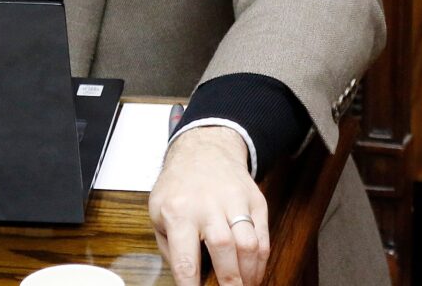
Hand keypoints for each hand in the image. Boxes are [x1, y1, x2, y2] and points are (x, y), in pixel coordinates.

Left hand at [148, 126, 269, 285]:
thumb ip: (169, 249)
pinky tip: (254, 272)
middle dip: (230, 282)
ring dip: (249, 274)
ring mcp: (234, 201)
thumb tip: (187, 280)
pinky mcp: (255, 200)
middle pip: (223, 249)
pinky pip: (263, 236)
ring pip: (248, 244)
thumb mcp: (158, 213)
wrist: (204, 148)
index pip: (185, 259)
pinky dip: (261, 261)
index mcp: (177, 212)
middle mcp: (207, 205)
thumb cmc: (179, 186)